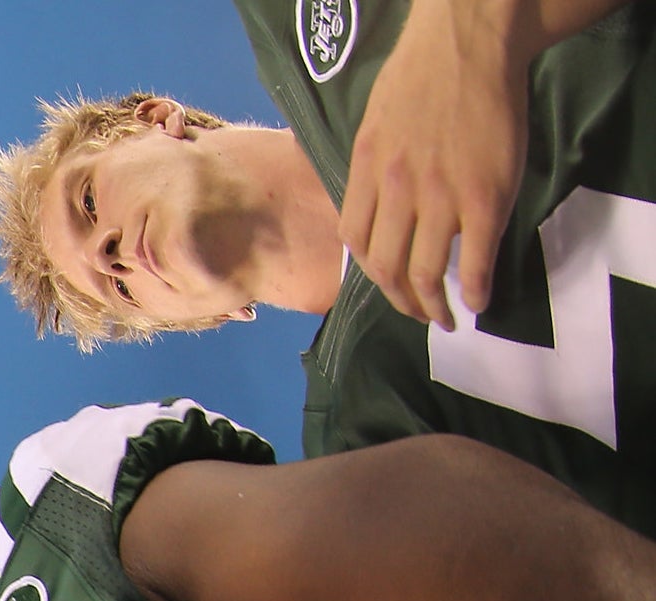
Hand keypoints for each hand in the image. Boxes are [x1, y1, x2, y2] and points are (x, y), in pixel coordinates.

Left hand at [342, 0, 531, 326]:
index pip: (356, 242)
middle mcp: (396, 194)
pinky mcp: (484, 197)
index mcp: (366, 175)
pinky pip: (475, 258)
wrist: (466, 44)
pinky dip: (476, 288)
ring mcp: (440, 198)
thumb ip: (375, 169)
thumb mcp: (376, 126)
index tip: (388, 284)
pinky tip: (480, 301)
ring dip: (434, 305)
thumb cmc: (421, 76)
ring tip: (446, 317)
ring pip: (426, 271)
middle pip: (387, 268)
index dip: (371, 273)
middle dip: (401, 301)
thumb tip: (377, 203)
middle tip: (418, 314)